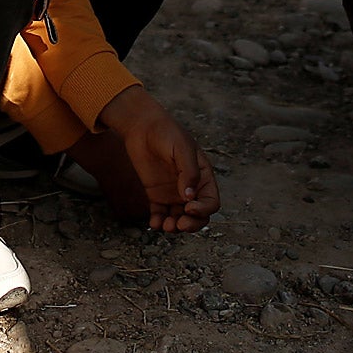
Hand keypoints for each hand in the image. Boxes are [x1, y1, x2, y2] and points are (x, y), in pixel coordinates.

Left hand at [93, 86, 218, 231]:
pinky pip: (160, 214)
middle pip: (198, 215)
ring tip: (165, 226)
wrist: (141, 126)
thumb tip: (189, 198)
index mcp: (202, 177)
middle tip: (179, 224)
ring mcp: (173, 193)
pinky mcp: (156, 195)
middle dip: (191, 224)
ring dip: (175, 227)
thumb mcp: (182, 148)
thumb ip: (188, 172)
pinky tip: (154, 223)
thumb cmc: (167, 133)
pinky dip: (159, 222)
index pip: (210, 202)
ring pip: (179, 218)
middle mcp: (190, 188)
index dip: (203, 209)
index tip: (189, 208)